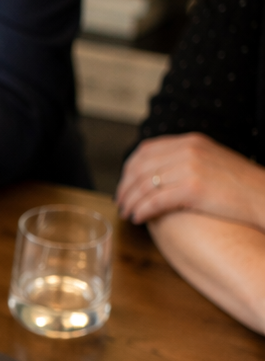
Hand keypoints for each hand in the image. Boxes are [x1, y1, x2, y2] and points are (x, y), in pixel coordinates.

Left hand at [116, 133, 264, 228]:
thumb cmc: (239, 184)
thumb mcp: (210, 161)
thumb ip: (184, 161)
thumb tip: (155, 174)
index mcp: (190, 141)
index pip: (145, 151)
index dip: (128, 170)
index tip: (124, 185)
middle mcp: (187, 150)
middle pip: (139, 168)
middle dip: (125, 188)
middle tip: (120, 203)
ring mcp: (190, 168)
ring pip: (144, 185)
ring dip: (131, 202)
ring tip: (127, 214)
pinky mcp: (193, 188)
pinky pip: (155, 200)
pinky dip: (142, 211)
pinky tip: (138, 219)